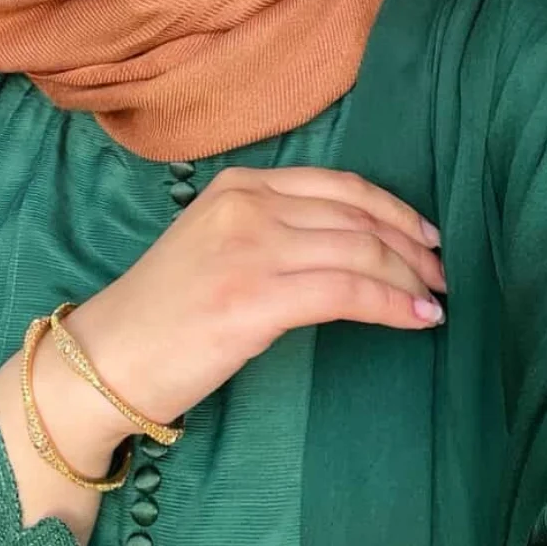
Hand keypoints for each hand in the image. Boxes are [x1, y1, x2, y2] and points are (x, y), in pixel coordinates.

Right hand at [70, 165, 445, 432]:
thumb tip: (352, 246)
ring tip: (435, 301)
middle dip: (411, 247)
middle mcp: (248, 206)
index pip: (338, 185)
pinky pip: (349, 291)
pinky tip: (417, 319)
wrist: (105, 360)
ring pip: (361, 251)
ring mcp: (252, 249)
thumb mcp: (215, 245)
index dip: (393, 210)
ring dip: (409, 278)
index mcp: (239, 186)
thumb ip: (271, 229)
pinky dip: (394, 304)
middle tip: (441, 275)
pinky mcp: (257, 298)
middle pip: (357, 217)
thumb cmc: (161, 315)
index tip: (426, 236)